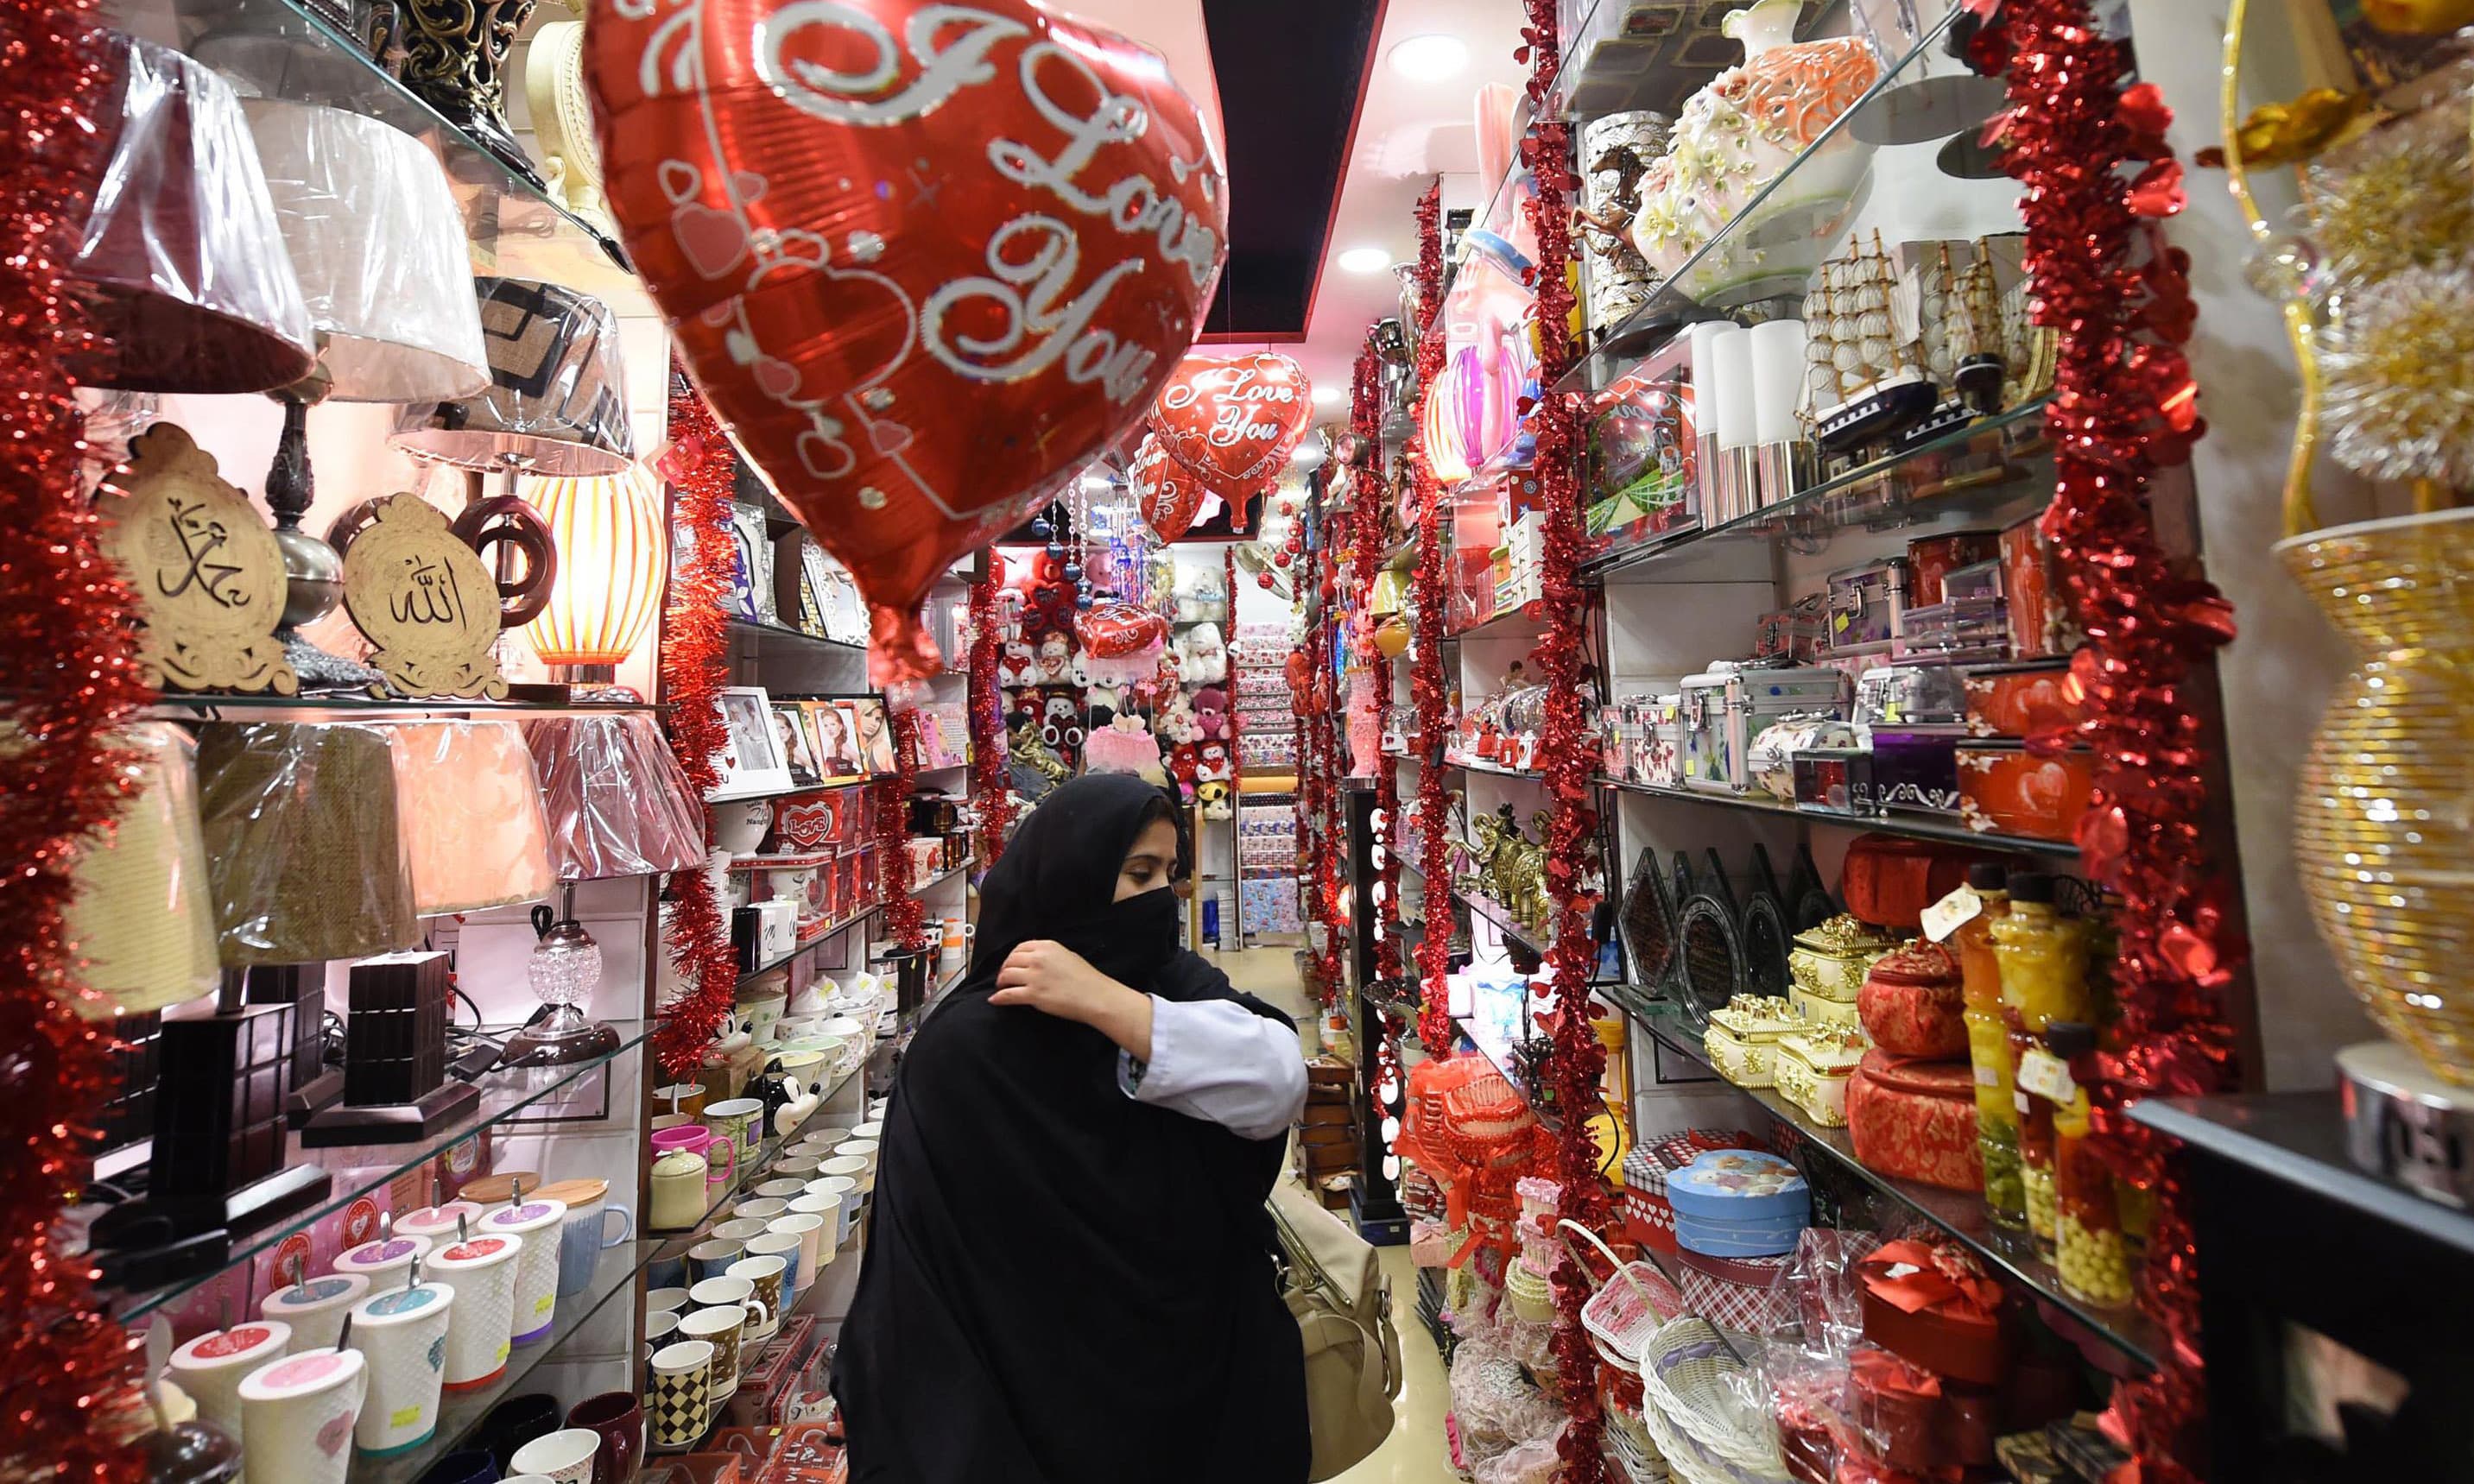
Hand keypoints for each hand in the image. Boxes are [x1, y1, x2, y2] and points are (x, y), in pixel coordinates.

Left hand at [991, 941, 1153, 1059]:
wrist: (1095, 996)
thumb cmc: (1086, 978)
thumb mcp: (1067, 956)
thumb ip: (1049, 955)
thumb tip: (1035, 959)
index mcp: (1047, 946)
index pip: (1020, 948)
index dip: (1011, 957)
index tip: (1010, 964)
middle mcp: (1038, 958)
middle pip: (1010, 961)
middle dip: (1004, 969)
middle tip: (1003, 977)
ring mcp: (1034, 976)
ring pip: (1006, 976)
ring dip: (1000, 982)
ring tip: (1000, 987)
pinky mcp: (1033, 994)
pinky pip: (1009, 995)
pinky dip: (999, 997)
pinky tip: (994, 1000)